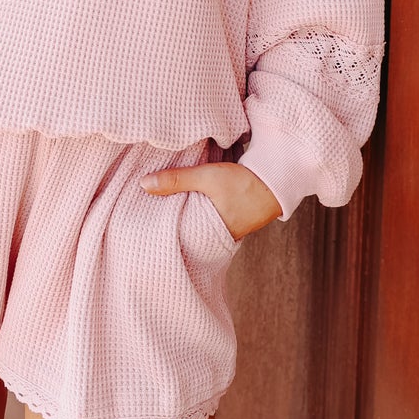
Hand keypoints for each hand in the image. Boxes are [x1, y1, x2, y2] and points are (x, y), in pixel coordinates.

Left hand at [139, 160, 280, 241]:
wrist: (277, 179)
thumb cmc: (244, 182)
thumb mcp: (207, 177)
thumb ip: (177, 179)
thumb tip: (143, 184)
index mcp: (209, 234)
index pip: (179, 240)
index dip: (162, 234)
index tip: (142, 228)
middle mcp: (217, 237)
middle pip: (187, 234)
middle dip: (170, 226)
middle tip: (144, 219)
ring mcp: (226, 229)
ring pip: (197, 225)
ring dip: (185, 216)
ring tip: (160, 209)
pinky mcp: (231, 219)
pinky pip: (208, 218)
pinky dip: (198, 211)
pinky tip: (186, 202)